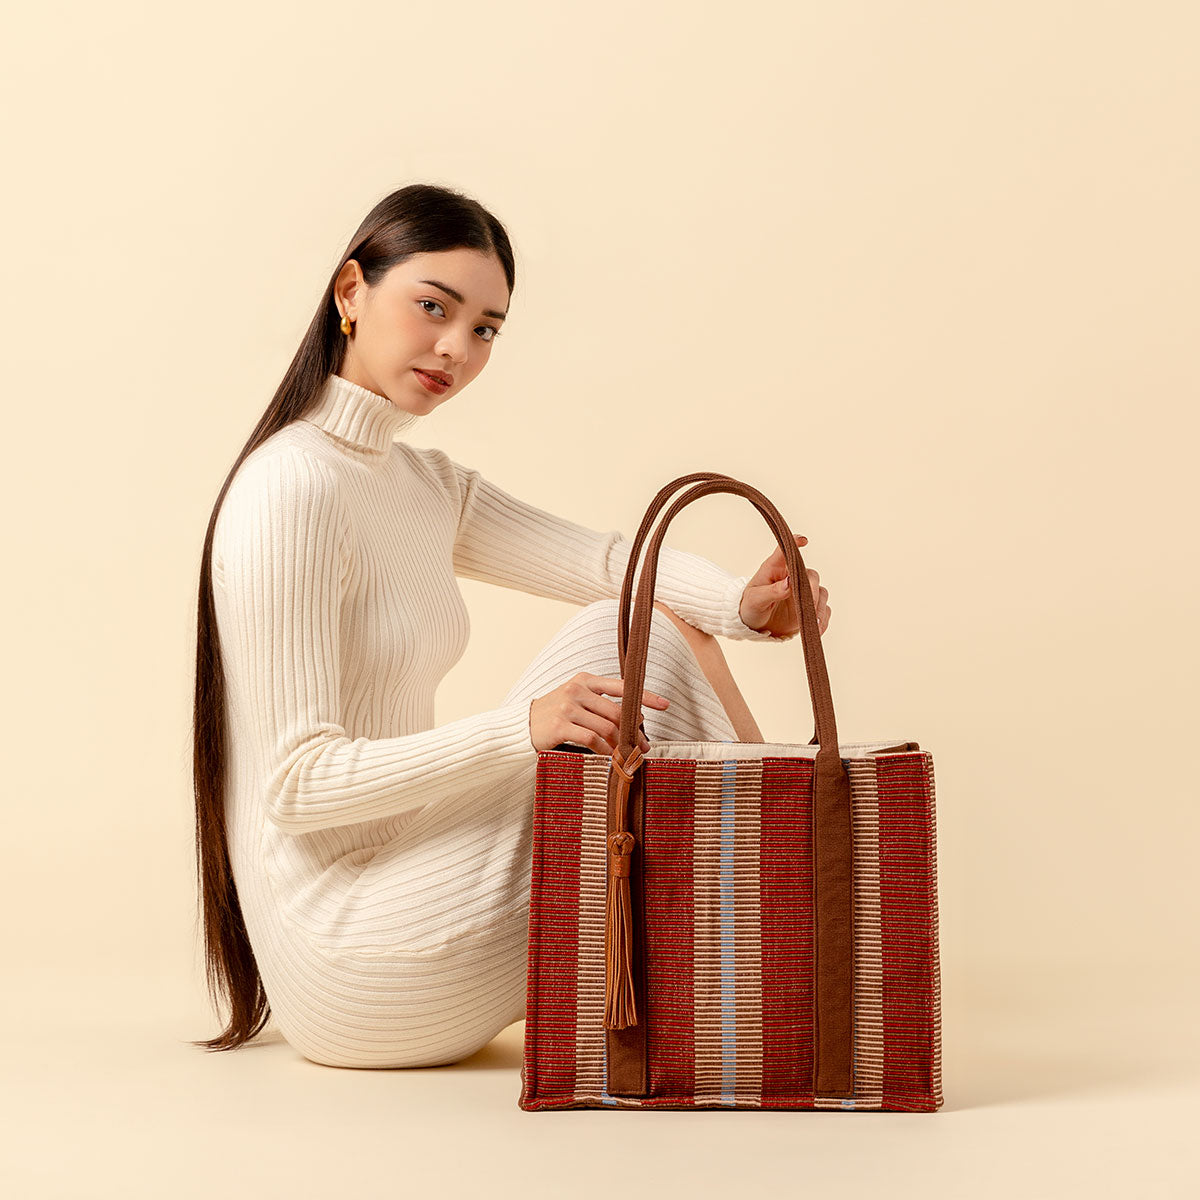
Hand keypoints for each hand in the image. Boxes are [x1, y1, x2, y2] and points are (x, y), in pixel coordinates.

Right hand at [528, 672, 667, 753]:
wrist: (523, 726)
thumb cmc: (555, 715)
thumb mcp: (577, 701)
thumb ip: (602, 706)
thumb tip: (636, 719)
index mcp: (585, 680)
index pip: (622, 686)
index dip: (645, 695)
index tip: (665, 704)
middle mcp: (577, 689)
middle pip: (617, 711)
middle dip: (634, 731)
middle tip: (644, 746)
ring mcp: (568, 706)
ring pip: (607, 726)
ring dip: (621, 744)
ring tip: (628, 755)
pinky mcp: (561, 725)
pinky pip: (592, 739)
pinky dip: (605, 750)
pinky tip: (609, 757)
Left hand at [737, 533, 830, 639]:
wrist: (753, 625)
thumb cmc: (749, 606)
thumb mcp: (755, 600)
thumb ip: (772, 591)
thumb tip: (789, 583)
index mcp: (775, 569)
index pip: (785, 551)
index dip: (795, 543)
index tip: (803, 540)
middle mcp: (792, 577)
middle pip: (811, 575)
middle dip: (812, 589)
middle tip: (809, 603)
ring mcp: (802, 593)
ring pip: (821, 593)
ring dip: (819, 607)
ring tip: (812, 622)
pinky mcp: (808, 608)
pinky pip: (823, 611)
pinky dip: (822, 620)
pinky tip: (817, 630)